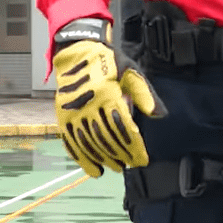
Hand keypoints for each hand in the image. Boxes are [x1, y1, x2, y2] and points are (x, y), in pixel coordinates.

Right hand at [51, 19, 163, 177]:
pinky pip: (72, 143)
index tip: (142, 159)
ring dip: (105, 159)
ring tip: (117, 167)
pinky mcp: (63, 117)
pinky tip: (94, 170)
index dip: (134, 147)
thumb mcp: (131, 71)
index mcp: (107, 93)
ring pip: (91, 143)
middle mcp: (89, 105)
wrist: (76, 51)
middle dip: (122, 155)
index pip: (123, 128)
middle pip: (108, 138)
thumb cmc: (107, 61)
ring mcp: (73, 112)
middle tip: (132, 165)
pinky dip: (83, 159)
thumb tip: (160, 115)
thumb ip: (145, 94)